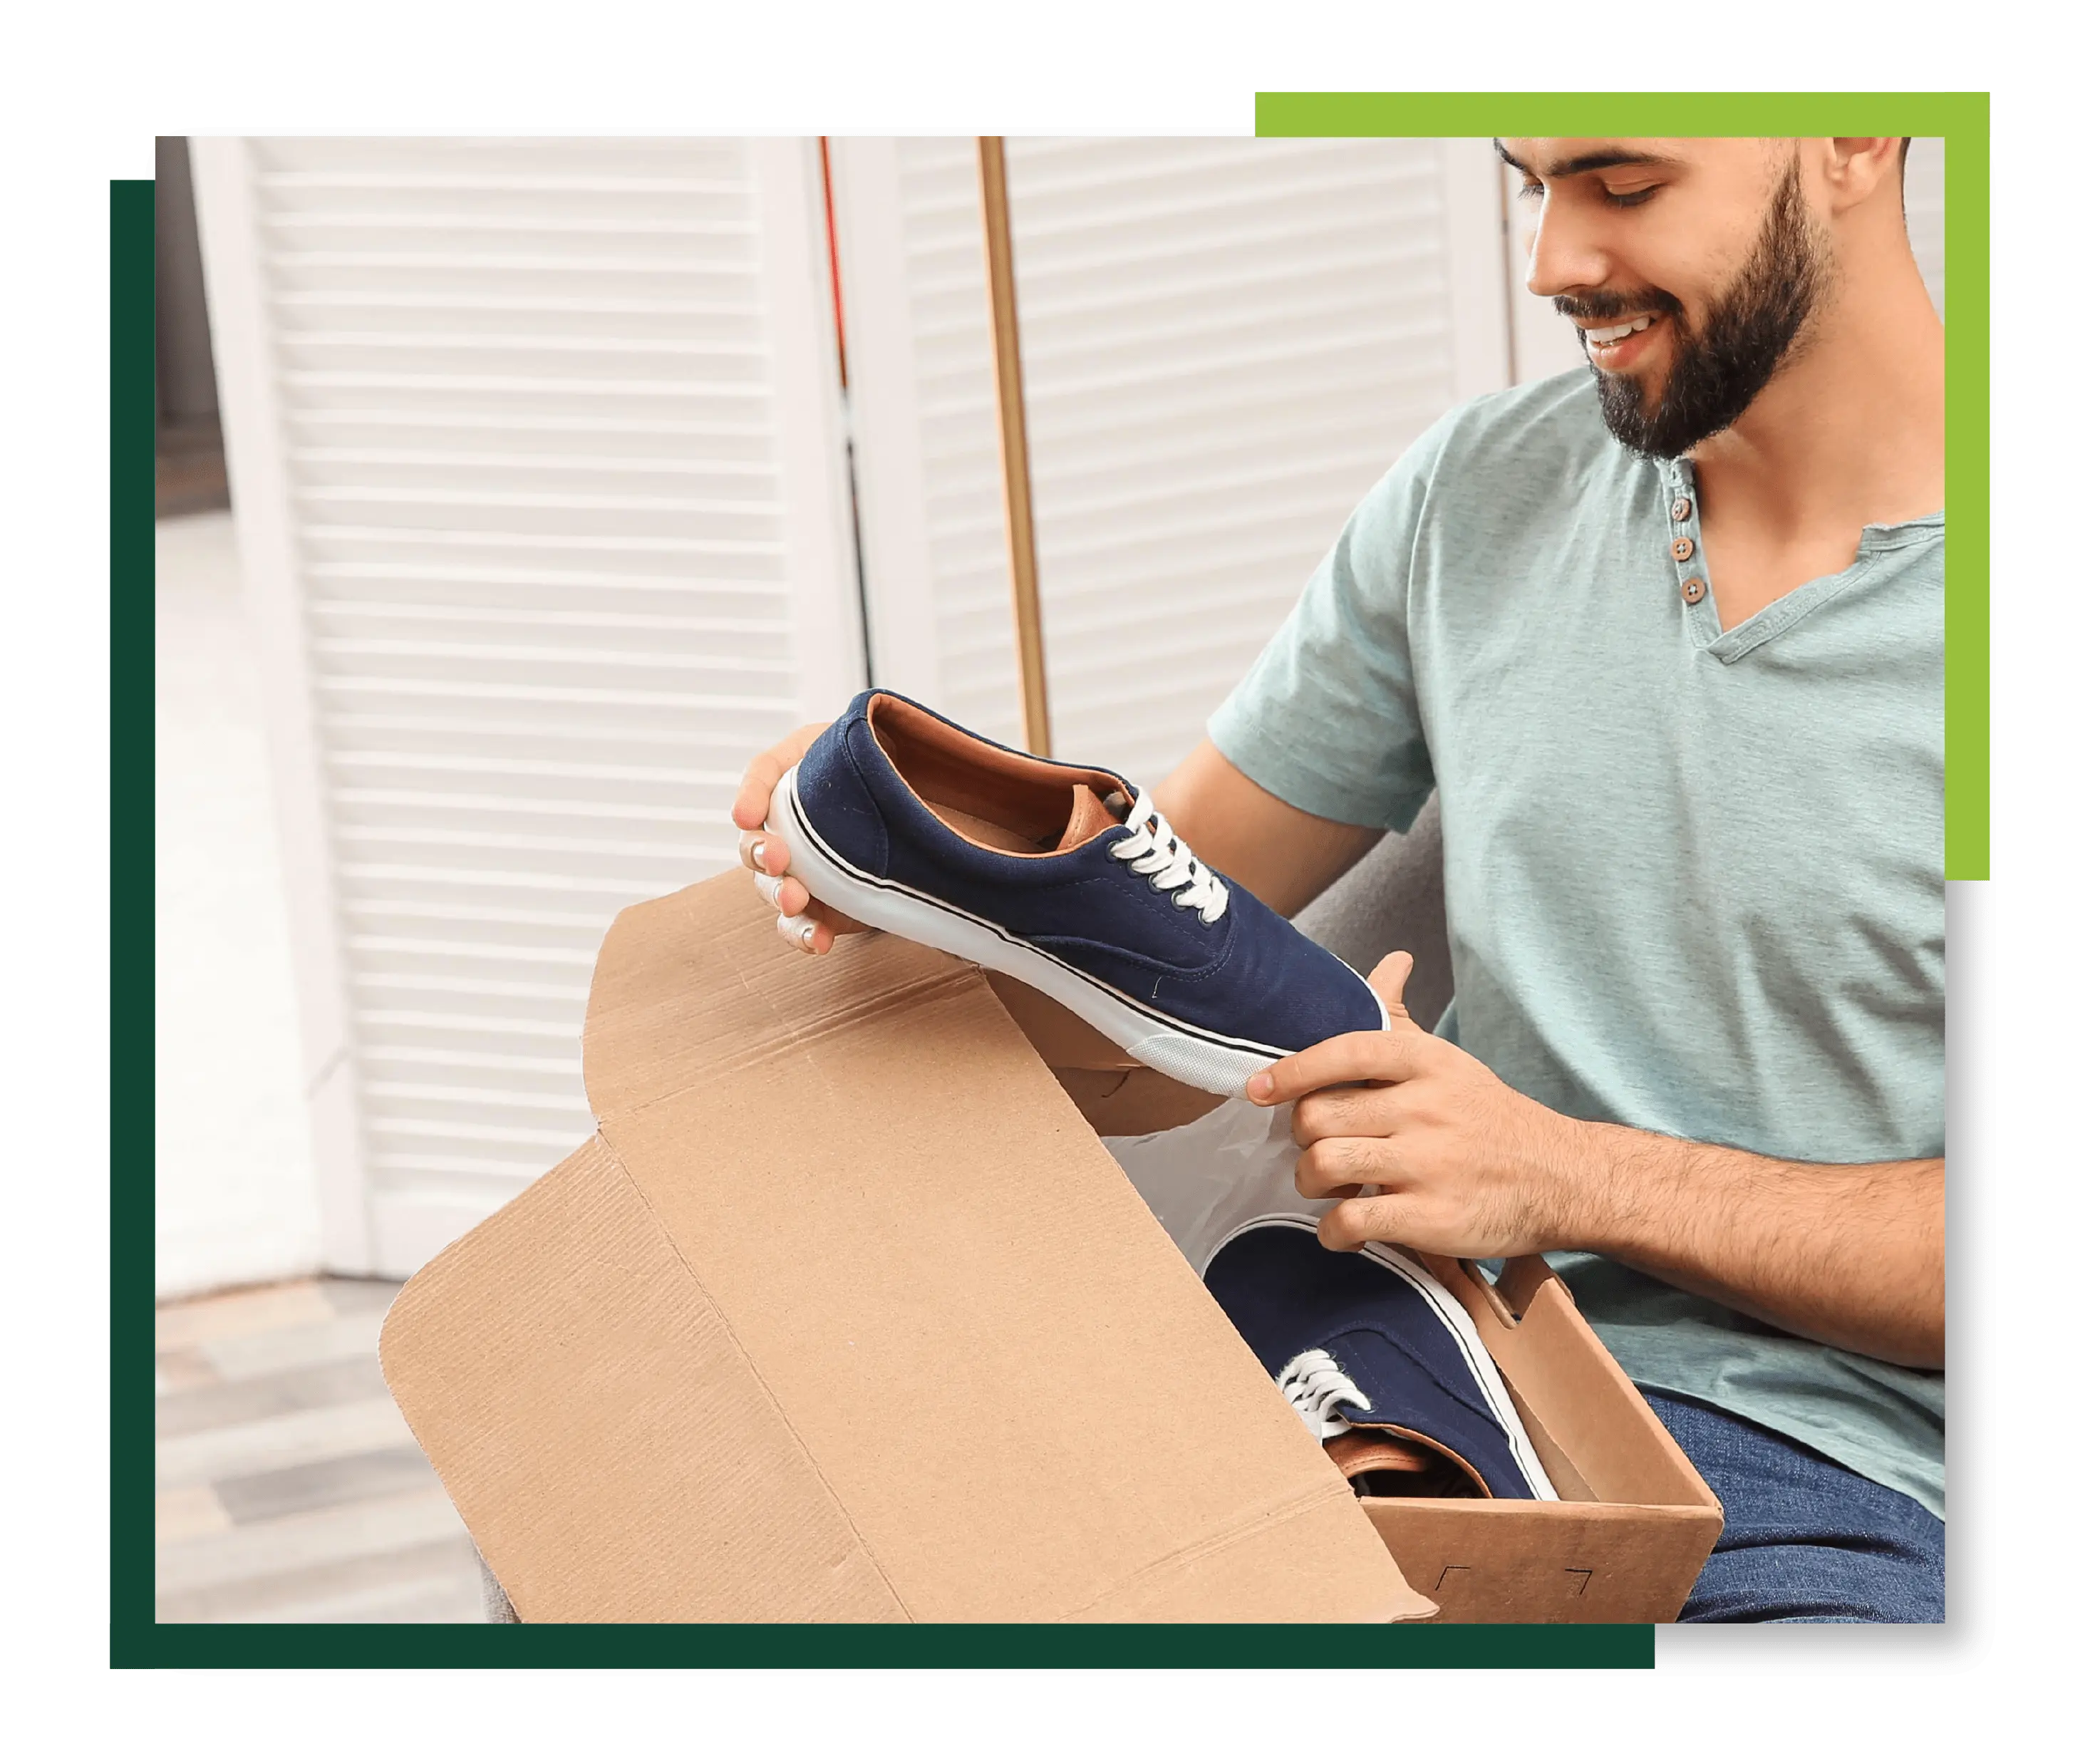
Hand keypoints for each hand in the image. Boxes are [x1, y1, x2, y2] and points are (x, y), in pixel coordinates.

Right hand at [729, 723, 867, 953]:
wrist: (913, 796)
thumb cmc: (866, 762)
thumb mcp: (841, 739)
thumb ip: (825, 745)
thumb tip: (820, 762)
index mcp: (784, 787)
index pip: (758, 787)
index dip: (750, 799)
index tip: (748, 816)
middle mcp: (785, 834)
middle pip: (754, 850)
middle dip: (761, 856)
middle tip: (777, 858)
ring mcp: (804, 875)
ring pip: (775, 893)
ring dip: (782, 899)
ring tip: (795, 900)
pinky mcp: (828, 908)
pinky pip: (807, 926)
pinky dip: (807, 936)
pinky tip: (818, 941)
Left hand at [1244, 951, 1594, 1257]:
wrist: (1563, 1179)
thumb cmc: (1490, 1119)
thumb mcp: (1451, 1061)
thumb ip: (1403, 1017)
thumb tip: (1392, 960)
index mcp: (1426, 1062)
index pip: (1342, 1051)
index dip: (1290, 1071)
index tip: (1258, 1090)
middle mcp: (1425, 1107)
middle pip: (1318, 1115)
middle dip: (1303, 1139)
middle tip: (1319, 1149)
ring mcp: (1428, 1164)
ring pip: (1324, 1165)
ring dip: (1311, 1184)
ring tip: (1330, 1189)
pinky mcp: (1431, 1218)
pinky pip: (1350, 1220)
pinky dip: (1334, 1231)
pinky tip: (1346, 1229)